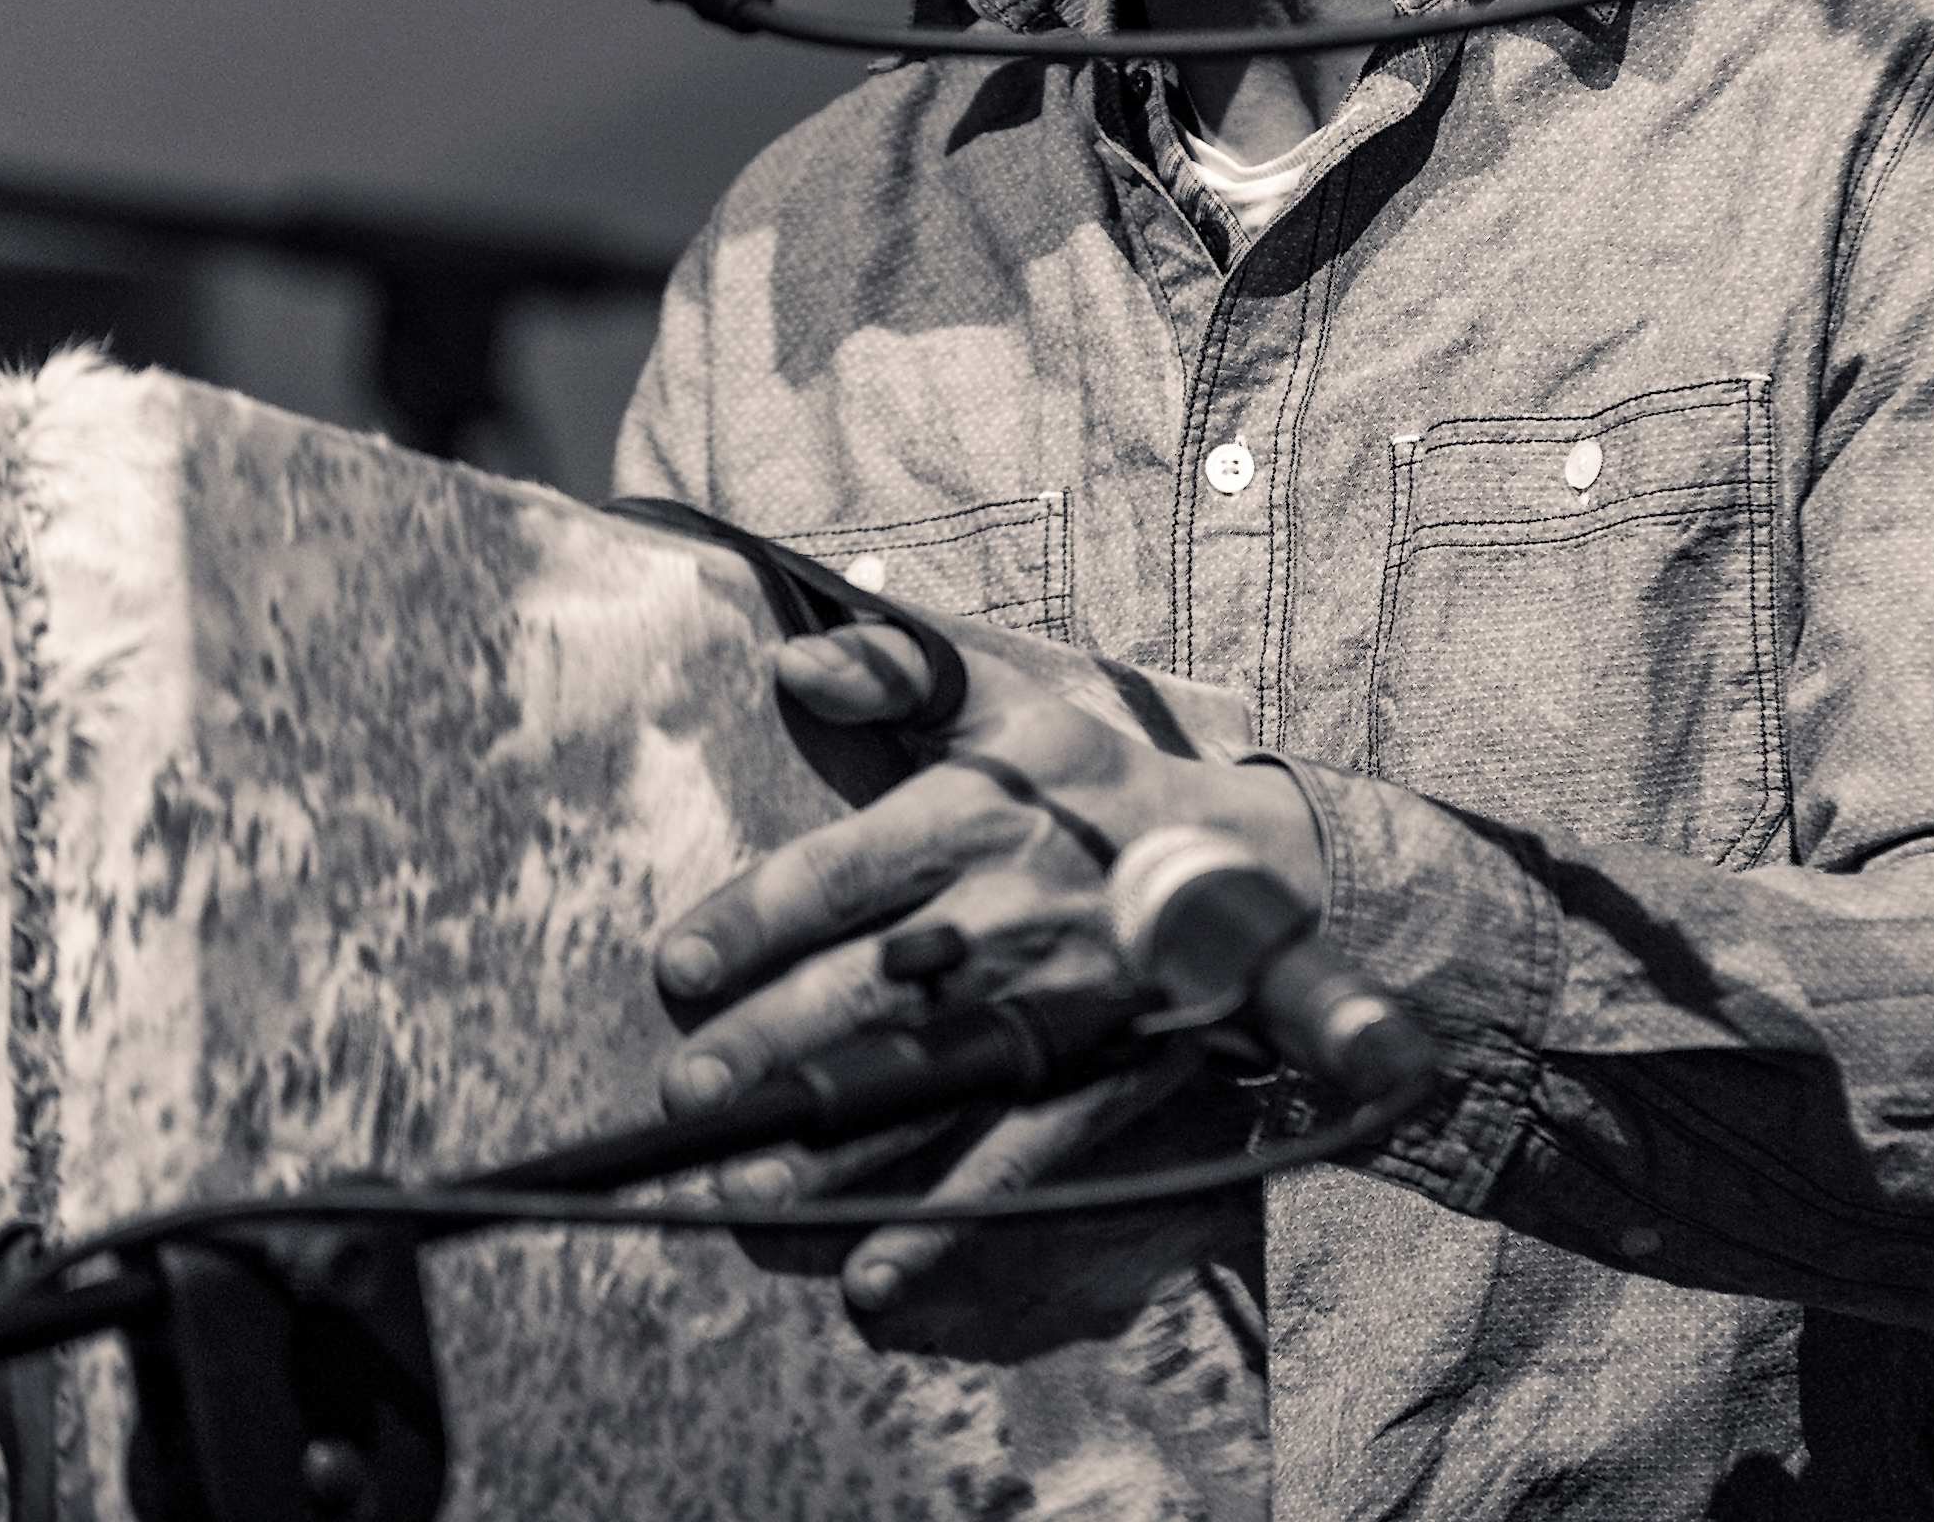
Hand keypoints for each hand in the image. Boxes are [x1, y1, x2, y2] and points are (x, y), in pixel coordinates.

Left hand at [654, 619, 1320, 1321]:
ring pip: (924, 1082)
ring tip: (736, 1190)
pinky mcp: (1092, 1079)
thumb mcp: (1010, 700)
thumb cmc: (1097, 779)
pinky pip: (1012, 1158)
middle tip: (683, 1096)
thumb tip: (791, 662)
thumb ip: (899, 670)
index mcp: (977, 815)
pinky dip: (944, 1220)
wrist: (1257, 866)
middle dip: (770, 1046)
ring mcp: (1052, 1007)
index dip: (755, 918)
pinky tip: (870, 1270)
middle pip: (867, 988)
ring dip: (829, 1147)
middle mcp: (1008, 915)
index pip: (843, 872)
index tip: (676, 966)